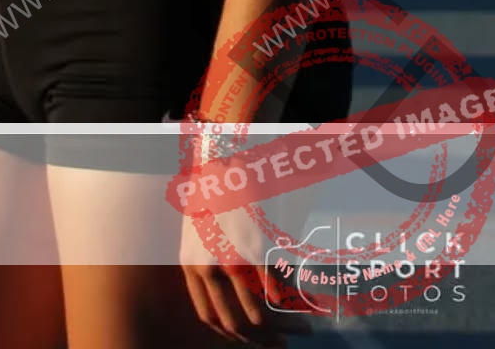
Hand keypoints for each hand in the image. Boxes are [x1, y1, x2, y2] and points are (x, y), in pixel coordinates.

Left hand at [180, 209, 309, 343]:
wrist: (220, 164)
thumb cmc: (207, 196)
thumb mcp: (195, 233)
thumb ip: (204, 263)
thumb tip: (222, 294)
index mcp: (191, 265)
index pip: (208, 315)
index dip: (229, 334)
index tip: (246, 339)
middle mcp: (209, 268)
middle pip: (233, 322)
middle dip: (258, 340)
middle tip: (278, 344)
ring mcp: (233, 260)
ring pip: (257, 313)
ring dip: (281, 329)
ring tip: (298, 333)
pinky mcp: (256, 250)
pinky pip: (275, 288)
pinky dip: (291, 302)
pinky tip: (303, 305)